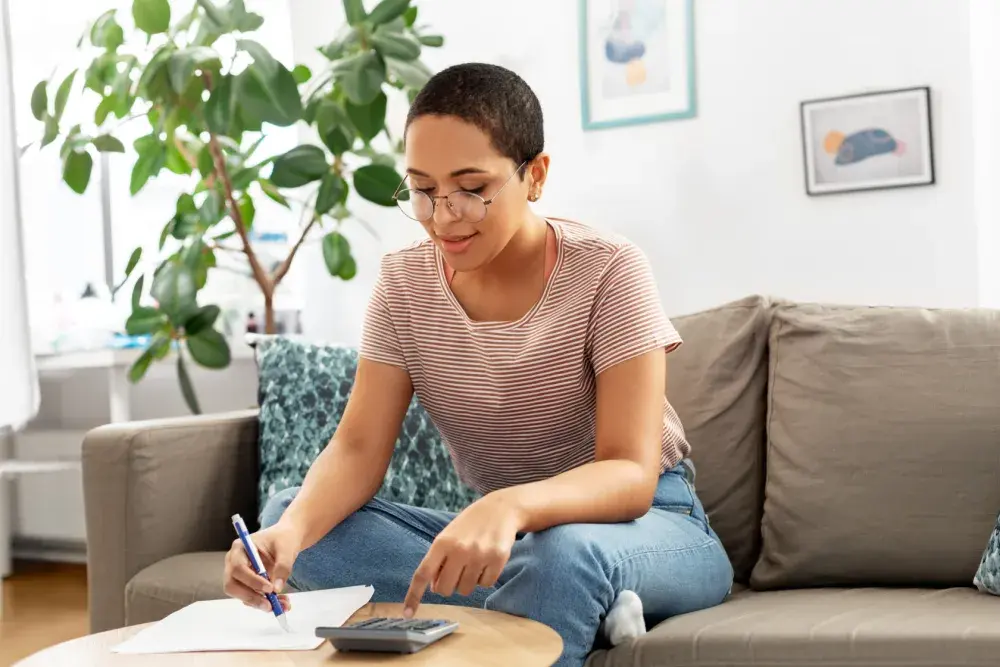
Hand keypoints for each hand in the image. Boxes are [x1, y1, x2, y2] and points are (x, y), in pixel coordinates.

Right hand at [223, 520, 302, 612]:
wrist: (286, 540)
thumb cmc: (284, 539)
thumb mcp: (287, 549)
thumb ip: (283, 566)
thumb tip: (277, 588)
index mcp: (240, 548)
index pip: (238, 568)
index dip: (251, 581)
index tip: (270, 588)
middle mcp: (234, 562)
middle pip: (232, 585)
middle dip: (251, 597)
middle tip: (270, 605)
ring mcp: (238, 575)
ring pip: (241, 595)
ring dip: (260, 603)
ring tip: (283, 604)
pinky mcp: (246, 585)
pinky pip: (251, 598)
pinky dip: (265, 602)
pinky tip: (281, 602)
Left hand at [403, 492, 523, 616]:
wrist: (500, 508)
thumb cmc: (469, 525)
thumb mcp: (448, 536)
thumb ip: (438, 559)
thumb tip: (434, 586)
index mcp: (442, 542)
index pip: (423, 574)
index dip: (414, 595)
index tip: (408, 613)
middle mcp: (459, 549)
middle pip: (445, 589)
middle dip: (448, 585)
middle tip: (456, 571)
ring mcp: (479, 555)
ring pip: (466, 589)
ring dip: (467, 581)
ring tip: (473, 562)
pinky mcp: (498, 559)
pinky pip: (485, 585)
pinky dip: (484, 578)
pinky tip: (486, 561)